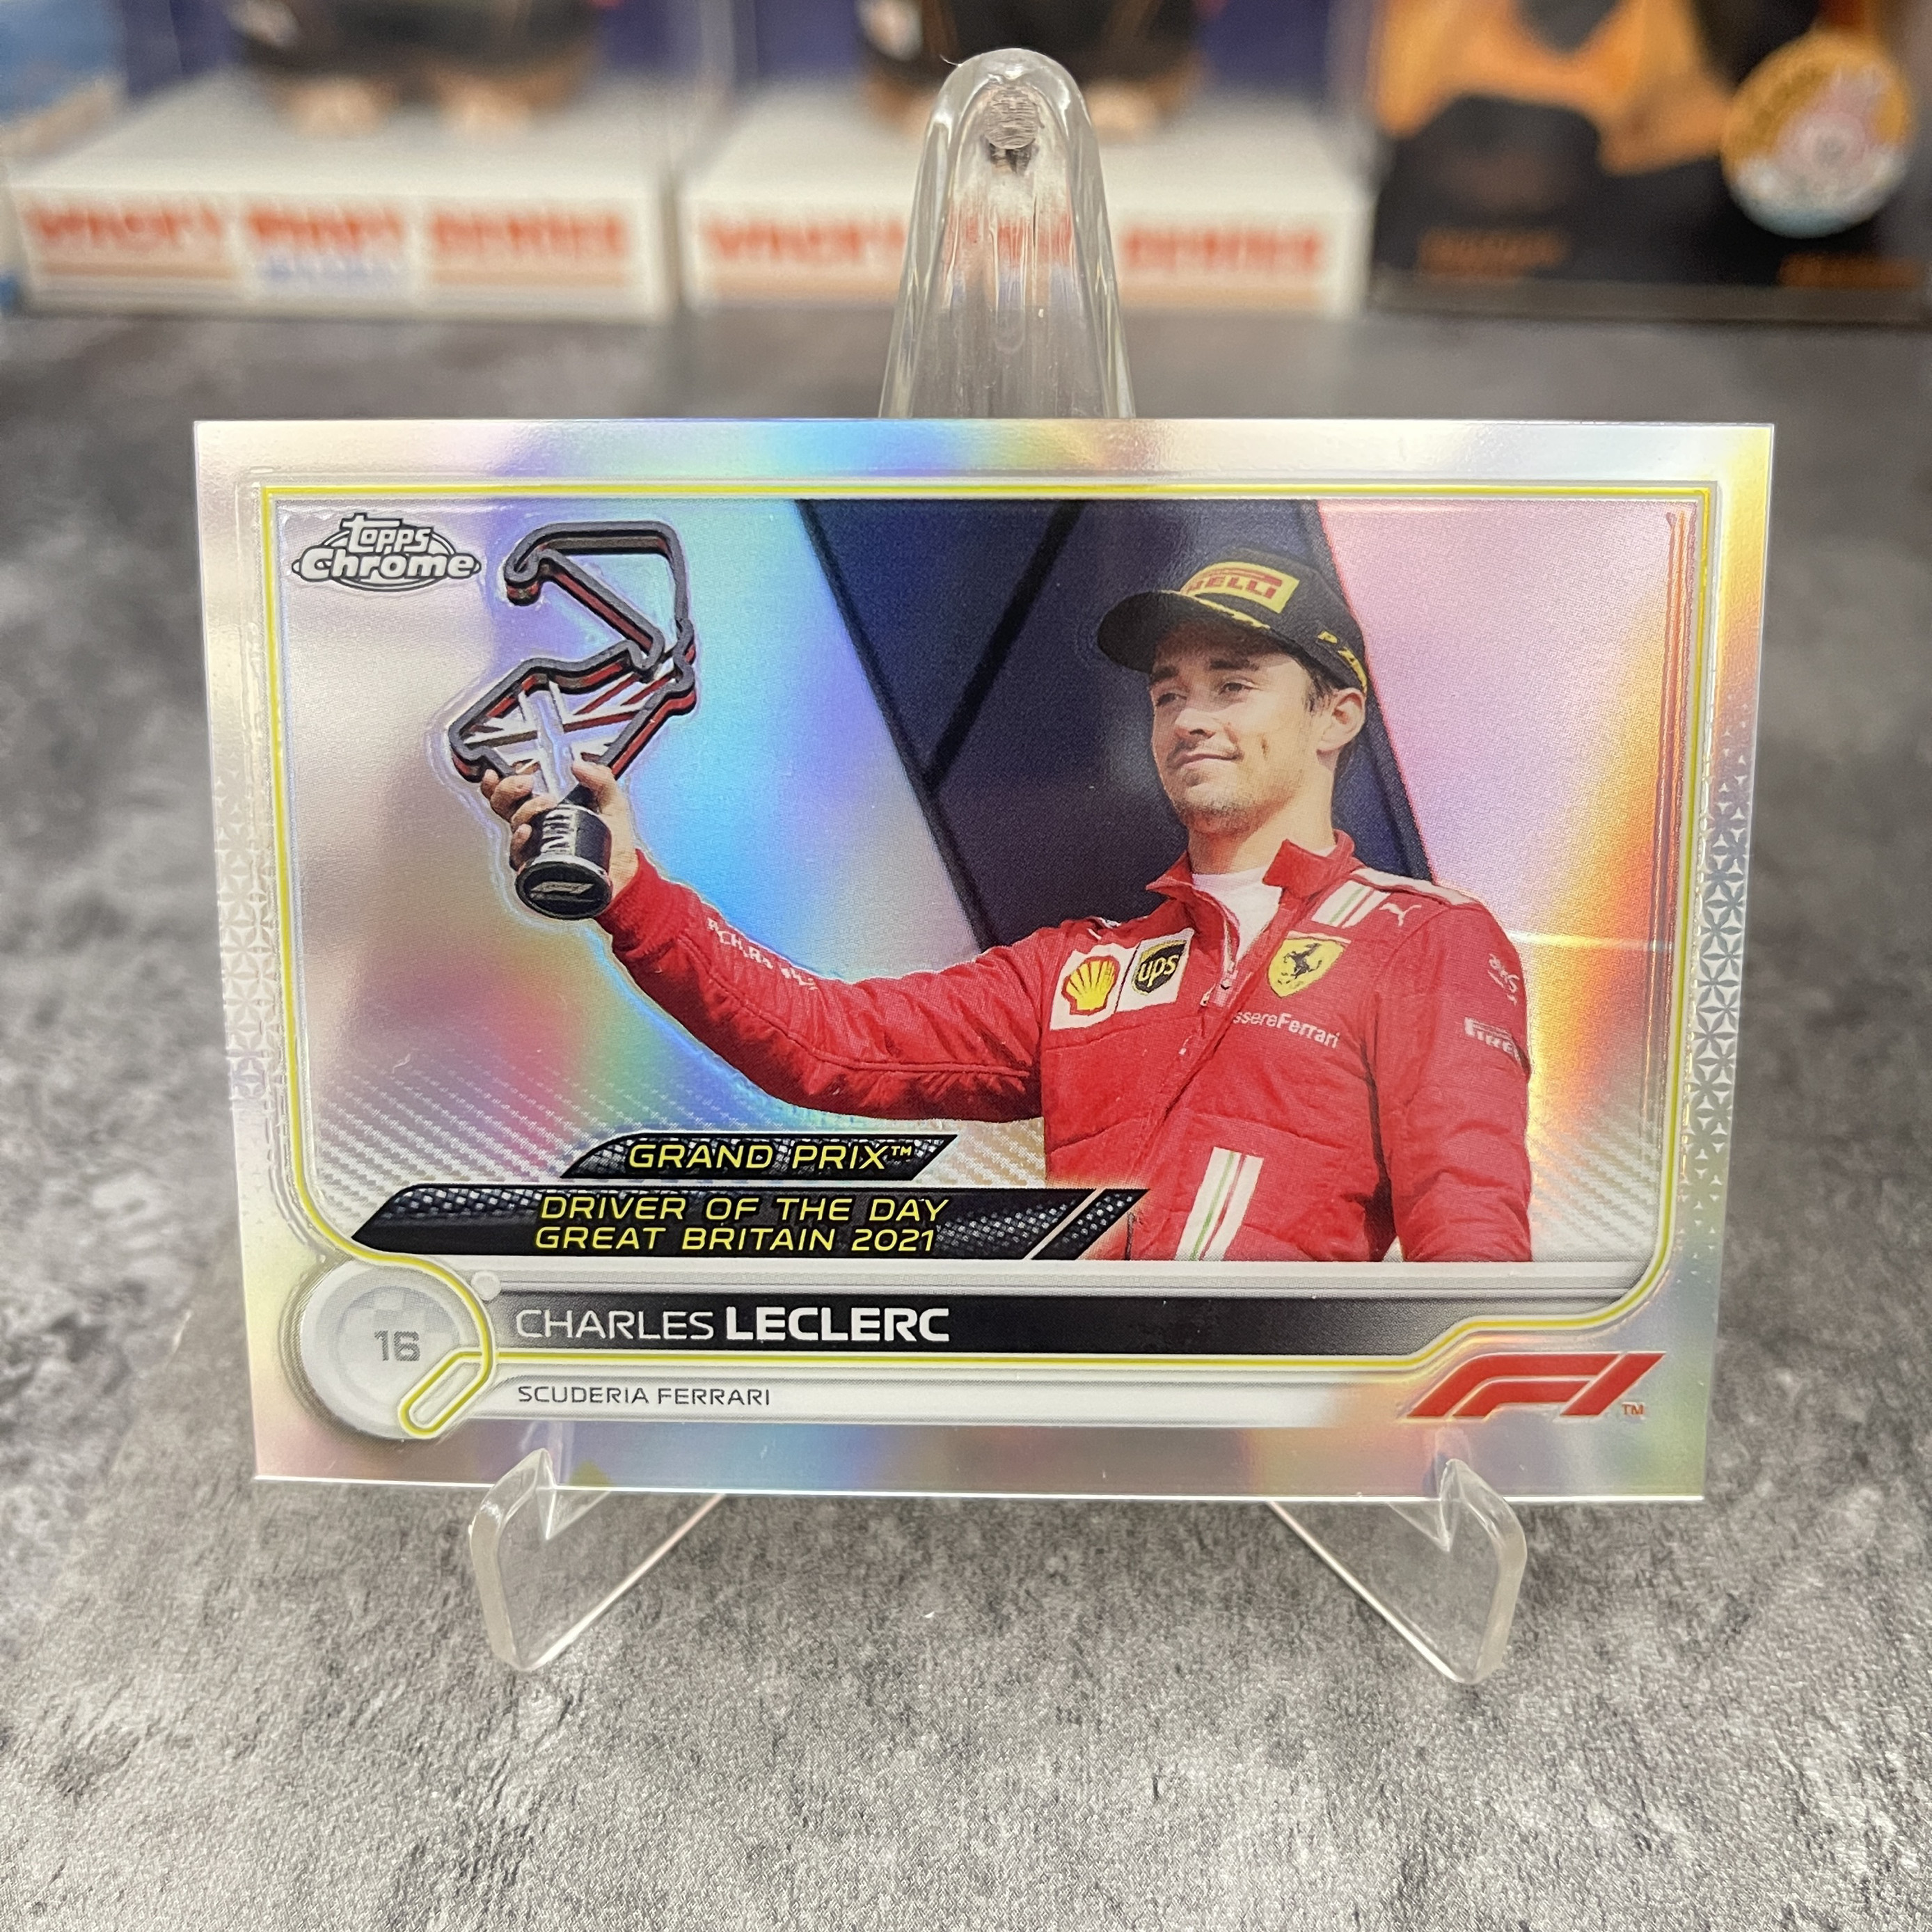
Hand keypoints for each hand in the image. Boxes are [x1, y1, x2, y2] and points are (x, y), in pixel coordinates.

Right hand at [478, 757, 639, 898]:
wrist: (622, 875)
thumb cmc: (613, 844)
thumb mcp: (612, 804)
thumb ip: (601, 780)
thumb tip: (582, 765)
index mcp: (545, 810)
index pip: (512, 793)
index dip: (500, 781)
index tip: (505, 769)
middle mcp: (535, 828)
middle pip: (502, 806)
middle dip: (508, 789)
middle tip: (526, 783)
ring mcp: (534, 848)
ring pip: (513, 825)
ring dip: (525, 809)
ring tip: (546, 803)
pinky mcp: (537, 868)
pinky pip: (518, 856)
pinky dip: (519, 841)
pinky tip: (527, 831)